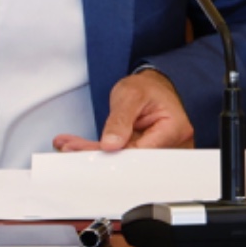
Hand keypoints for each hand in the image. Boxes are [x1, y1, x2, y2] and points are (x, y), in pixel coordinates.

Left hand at [52, 71, 193, 152]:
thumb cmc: (148, 87)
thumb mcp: (131, 94)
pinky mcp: (142, 153)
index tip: (88, 151)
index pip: (141, 151)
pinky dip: (100, 151)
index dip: (114, 154)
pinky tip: (80, 147)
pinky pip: (121, 155)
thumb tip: (110, 144)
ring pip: (123, 160)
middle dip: (100, 155)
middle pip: (132, 160)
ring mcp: (156, 151)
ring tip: (71, 146)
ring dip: (96, 153)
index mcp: (174, 130)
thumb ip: (121, 119)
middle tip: (72, 148)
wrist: (151, 86)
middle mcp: (170, 145)